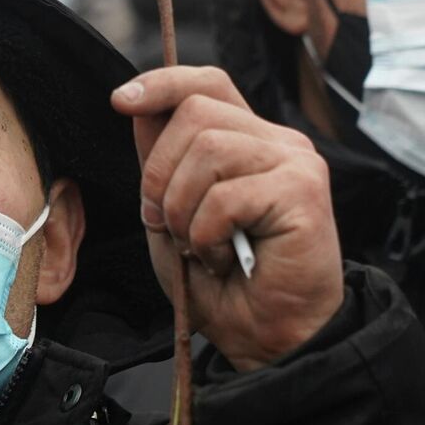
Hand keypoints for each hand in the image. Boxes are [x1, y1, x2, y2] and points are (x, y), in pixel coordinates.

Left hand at [113, 66, 342, 370]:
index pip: (207, 84)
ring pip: (208, 149)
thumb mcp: (171, 215)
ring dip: (182, 209)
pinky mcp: (304, 191)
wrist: (267, 341)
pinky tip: (224, 260)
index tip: (120, 101)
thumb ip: (160, 162)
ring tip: (200, 247)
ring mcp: (296, 162)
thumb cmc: (224, 286)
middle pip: (196, 113)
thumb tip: (137, 106)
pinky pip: (225, 196)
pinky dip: (206, 235)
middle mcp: (278, 142)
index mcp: (250, 141)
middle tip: (168, 225)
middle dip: (161, 173)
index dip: (162, 84)